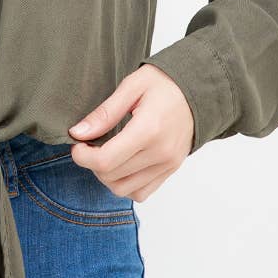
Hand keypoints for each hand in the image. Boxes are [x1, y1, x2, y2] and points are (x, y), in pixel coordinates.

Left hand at [67, 64, 195, 201]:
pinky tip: (121, 164)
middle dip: (92, 163)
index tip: (78, 144)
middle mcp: (160, 153)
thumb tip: (78, 133)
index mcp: (148, 130)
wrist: (198, 91)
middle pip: (111, 176)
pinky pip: (141, 193)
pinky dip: (125, 184)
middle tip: (90, 144)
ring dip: (106, 176)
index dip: (83, 157)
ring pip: (123, 189)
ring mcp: (167, 165)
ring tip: (105, 154)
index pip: (106, 161)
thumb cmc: (165, 84)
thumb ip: (104, 113)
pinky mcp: (170, 171)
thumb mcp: (131, 87)